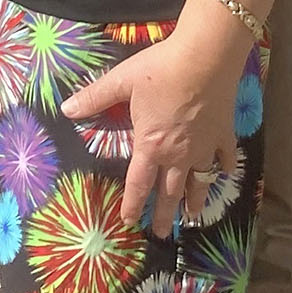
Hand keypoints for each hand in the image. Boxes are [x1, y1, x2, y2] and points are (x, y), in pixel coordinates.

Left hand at [60, 26, 244, 236]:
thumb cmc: (159, 70)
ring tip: (193, 216)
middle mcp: (179, 154)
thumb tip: (66, 109)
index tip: (130, 222)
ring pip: (200, 182)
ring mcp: (205, 147)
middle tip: (162, 234)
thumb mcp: (121, 81)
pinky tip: (223, 174)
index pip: (139, 183)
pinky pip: (225, 158)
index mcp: (152, 145)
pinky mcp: (225, 135)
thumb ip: (94, 98)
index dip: (133, 204)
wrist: (205, 58)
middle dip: (165, 214)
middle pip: (170, 191)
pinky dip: (223, 168)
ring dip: (195, 200)